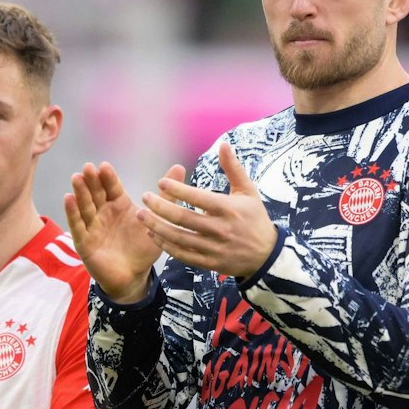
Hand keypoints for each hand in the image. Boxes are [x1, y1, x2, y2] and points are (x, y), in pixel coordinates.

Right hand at [64, 161, 163, 301]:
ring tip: (76, 178)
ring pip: (85, 207)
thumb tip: (179, 166)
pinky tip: (68, 199)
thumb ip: (166, 196)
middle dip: (91, 181)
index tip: (104, 166)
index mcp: (119, 205)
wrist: (133, 276)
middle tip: (87, 168)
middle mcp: (104, 213)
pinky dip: (72, 213)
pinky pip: (77, 226)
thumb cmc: (142, 247)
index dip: (108, 178)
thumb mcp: (157, 221)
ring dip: (80, 193)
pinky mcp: (84, 242)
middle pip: (96, 194)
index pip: (112, 188)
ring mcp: (92, 226)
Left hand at [137, 142, 278, 279]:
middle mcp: (220, 229)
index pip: (198, 198)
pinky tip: (153, 235)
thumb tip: (223, 144)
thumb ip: (233, 168)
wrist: (267, 255)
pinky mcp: (210, 263)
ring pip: (179, 238)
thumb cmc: (255, 218)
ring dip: (157, 227)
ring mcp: (214, 248)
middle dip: (160, 207)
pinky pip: (183, 255)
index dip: (178, 190)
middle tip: (145, 198)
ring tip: (141, 216)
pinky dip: (166, 246)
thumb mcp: (248, 191)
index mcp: (228, 209)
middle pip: (184, 218)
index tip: (161, 183)